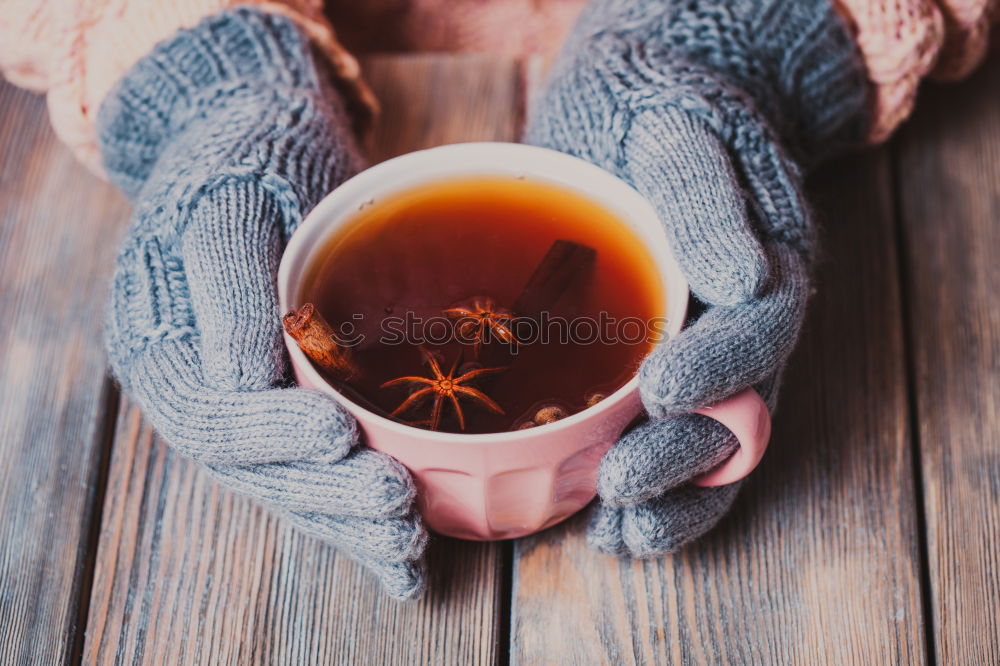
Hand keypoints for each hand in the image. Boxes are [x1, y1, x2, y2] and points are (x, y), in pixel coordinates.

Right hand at [98, 9, 425, 598]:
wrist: (261, 141)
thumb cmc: (252, 155)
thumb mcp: (236, 194)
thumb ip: (229, 279)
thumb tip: (243, 378)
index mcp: (158, 336)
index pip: (211, 410)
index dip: (271, 433)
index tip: (336, 435)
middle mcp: (191, 384)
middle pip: (252, 466)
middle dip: (324, 492)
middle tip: (395, 504)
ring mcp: (237, 403)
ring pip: (284, 482)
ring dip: (346, 519)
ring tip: (408, 545)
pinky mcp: (282, 409)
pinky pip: (310, 472)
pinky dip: (353, 512)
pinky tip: (403, 551)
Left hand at [527, 0, 867, 555]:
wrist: (639, 107)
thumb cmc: (659, 109)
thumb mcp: (680, 129)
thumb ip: (707, 196)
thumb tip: (743, 275)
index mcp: (767, 256)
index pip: (760, 324)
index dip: (720, 366)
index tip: (662, 394)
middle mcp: (745, 318)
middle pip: (738, 405)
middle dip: (682, 456)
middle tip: (622, 488)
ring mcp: (708, 349)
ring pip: (711, 442)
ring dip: (669, 496)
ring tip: (616, 535)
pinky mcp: (661, 366)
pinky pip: (666, 439)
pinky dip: (644, 489)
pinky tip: (600, 522)